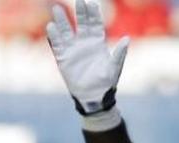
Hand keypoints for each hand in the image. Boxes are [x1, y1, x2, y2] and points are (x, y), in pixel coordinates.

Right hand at [45, 0, 128, 114]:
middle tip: (78, 0)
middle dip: (79, 12)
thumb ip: (119, 53)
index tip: (91, 3)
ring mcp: (73, 49)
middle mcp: (84, 43)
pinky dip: (54, 36)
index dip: (93, 13)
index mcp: (98, 42)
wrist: (94, 97)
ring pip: (66, 31)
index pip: (95, 24)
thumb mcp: (114, 67)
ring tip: (57, 9)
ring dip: (62, 20)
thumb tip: (127, 39)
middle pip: (81, 23)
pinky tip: (51, 27)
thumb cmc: (106, 82)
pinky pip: (57, 45)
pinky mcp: (63, 58)